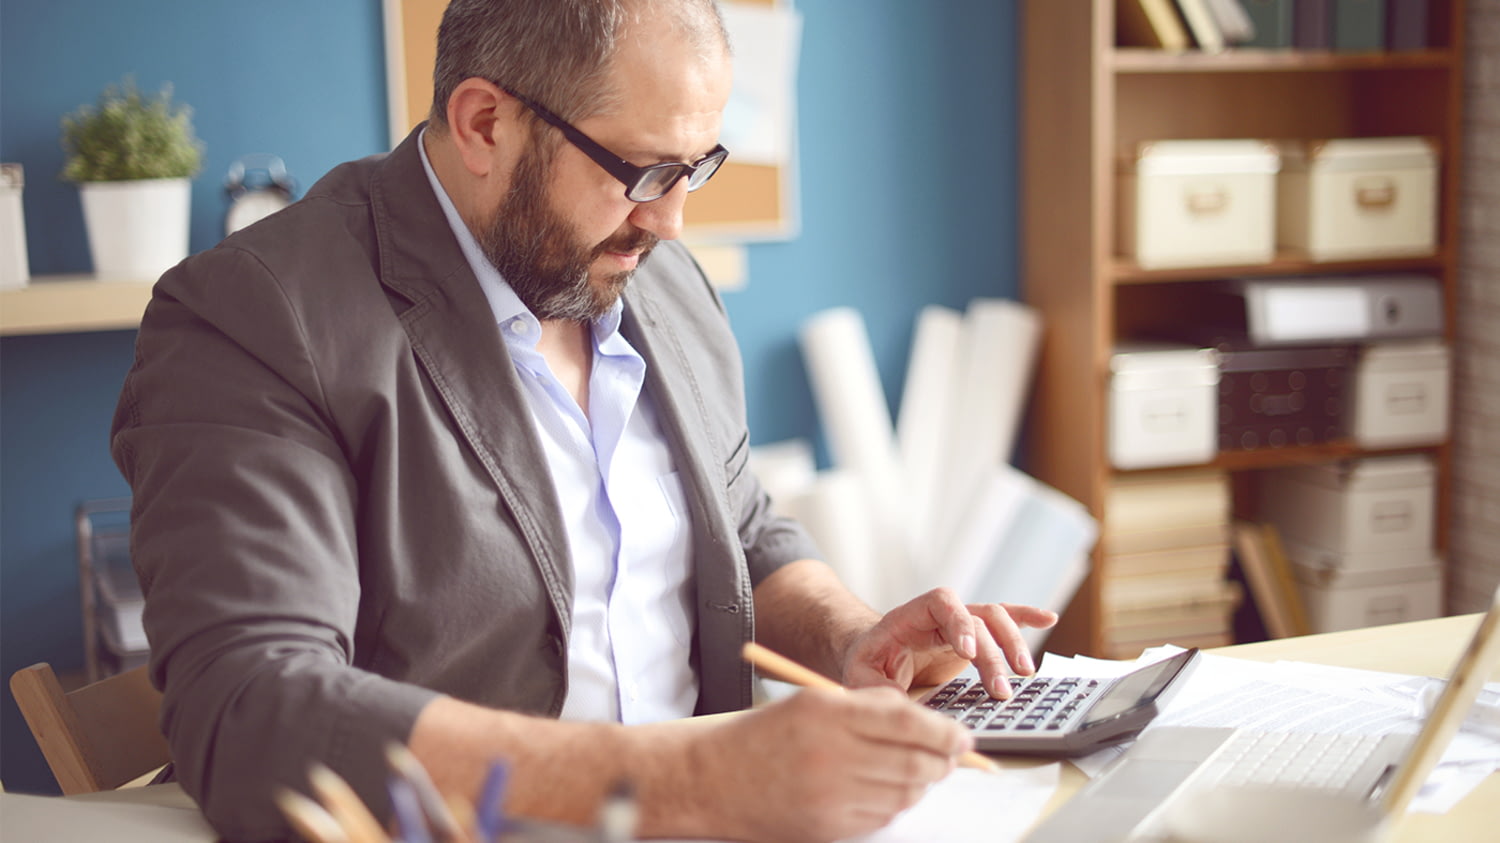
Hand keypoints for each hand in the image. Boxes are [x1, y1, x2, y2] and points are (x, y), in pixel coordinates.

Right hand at [699, 686, 972, 842]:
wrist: (712, 779)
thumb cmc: (764, 736)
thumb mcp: (814, 703)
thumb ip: (871, 707)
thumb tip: (928, 723)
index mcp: (829, 713)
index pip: (909, 722)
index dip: (945, 732)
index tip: (963, 736)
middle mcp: (831, 755)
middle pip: (914, 762)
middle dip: (943, 760)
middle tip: (953, 756)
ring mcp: (831, 796)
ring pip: (905, 792)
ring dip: (922, 783)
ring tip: (922, 771)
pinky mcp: (829, 827)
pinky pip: (882, 816)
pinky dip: (896, 803)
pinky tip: (890, 790)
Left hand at [841, 588, 1057, 698]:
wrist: (872, 655)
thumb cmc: (866, 663)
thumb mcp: (860, 676)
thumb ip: (877, 689)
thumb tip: (900, 708)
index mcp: (910, 616)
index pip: (941, 603)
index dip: (958, 622)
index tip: (966, 652)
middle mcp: (940, 616)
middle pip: (976, 618)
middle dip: (992, 653)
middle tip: (1001, 690)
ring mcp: (960, 625)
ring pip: (995, 620)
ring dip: (1013, 642)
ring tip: (1025, 673)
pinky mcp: (974, 639)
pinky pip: (1003, 620)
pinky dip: (1026, 618)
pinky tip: (1049, 618)